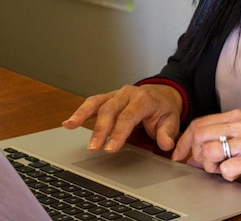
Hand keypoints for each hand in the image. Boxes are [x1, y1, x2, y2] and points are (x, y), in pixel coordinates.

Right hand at [62, 84, 181, 152]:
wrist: (162, 94)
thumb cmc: (163, 109)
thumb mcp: (171, 120)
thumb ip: (167, 133)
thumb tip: (166, 144)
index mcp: (144, 99)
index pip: (129, 116)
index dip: (119, 132)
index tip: (111, 148)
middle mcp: (128, 94)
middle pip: (110, 110)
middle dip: (101, 129)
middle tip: (94, 147)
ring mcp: (116, 94)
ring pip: (97, 103)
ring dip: (83, 115)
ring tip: (71, 126)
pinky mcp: (107, 98)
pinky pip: (92, 103)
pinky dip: (80, 112)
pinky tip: (69, 122)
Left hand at [172, 109, 240, 184]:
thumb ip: (223, 138)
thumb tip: (195, 153)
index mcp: (237, 116)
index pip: (199, 123)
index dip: (184, 141)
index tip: (178, 154)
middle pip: (200, 136)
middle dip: (195, 155)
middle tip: (204, 165)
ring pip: (210, 152)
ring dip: (210, 167)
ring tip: (222, 170)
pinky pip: (227, 169)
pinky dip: (226, 175)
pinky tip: (237, 174)